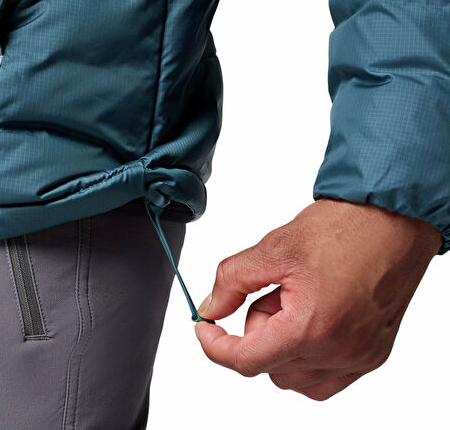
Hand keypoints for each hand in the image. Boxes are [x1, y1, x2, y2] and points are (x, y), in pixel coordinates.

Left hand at [194, 198, 441, 399]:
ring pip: (295, 377)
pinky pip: (325, 378)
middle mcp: (339, 352)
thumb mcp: (274, 247)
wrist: (391, 219)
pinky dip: (307, 356)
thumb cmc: (344, 227)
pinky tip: (311, 318)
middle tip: (271, 291)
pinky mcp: (373, 355)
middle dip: (258, 332)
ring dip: (282, 345)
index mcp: (311, 328)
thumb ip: (233, 281)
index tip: (206, 328)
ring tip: (297, 299)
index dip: (216, 345)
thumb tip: (211, 307)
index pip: (246, 360)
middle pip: (269, 366)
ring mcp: (359, 358)